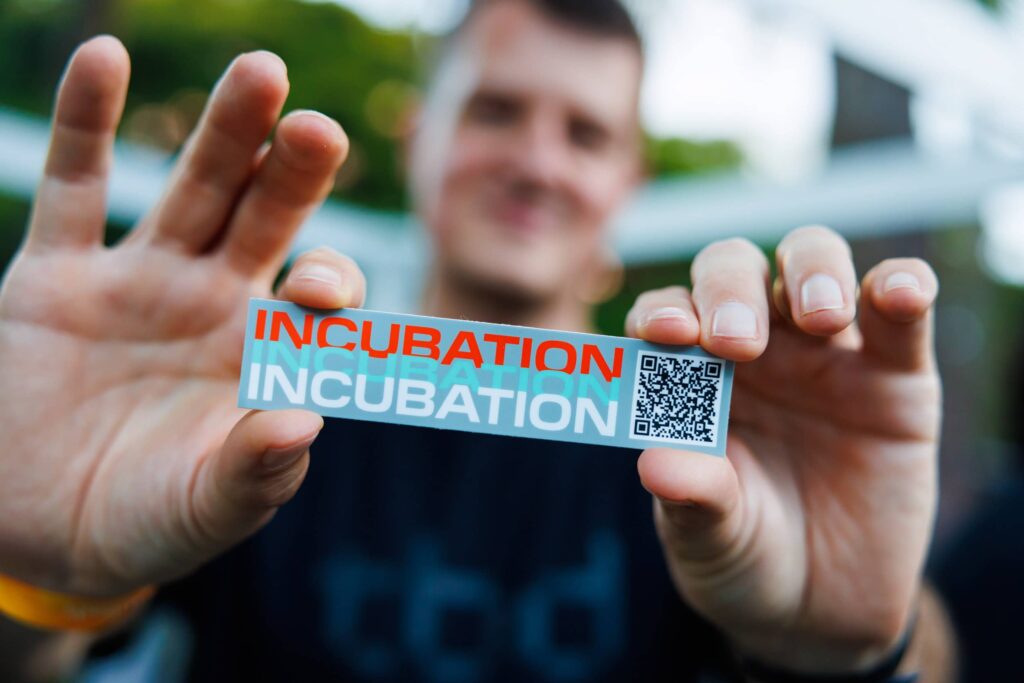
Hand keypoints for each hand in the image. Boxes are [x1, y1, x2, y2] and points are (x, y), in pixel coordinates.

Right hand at [0, 36, 363, 597]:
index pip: (319, 296)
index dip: (328, 283)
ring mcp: (141, 281)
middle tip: (320, 131)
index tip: (311, 292)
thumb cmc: (151, 523)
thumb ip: (254, 471)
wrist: (46, 534)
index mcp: (264, 353)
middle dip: (297, 174)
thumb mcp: (206, 508)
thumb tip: (303, 424)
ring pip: (195, 188)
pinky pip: (75, 188)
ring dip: (227, 132)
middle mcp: (214, 302)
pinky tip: (105, 56)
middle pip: (269, 218)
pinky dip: (87, 123)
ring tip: (263, 72)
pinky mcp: (57, 277)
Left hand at [626, 230, 939, 671]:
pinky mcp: (896, 374)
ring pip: (812, 263)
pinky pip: (901, 313)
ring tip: (821, 318)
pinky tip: (902, 294)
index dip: (662, 313)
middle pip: (733, 270)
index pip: (667, 316)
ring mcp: (823, 353)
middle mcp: (751, 347)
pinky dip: (903, 287)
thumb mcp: (711, 540)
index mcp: (689, 376)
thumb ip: (693, 500)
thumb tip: (657, 464)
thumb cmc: (744, 554)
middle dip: (729, 289)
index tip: (666, 333)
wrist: (822, 605)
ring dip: (813, 270)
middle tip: (738, 342)